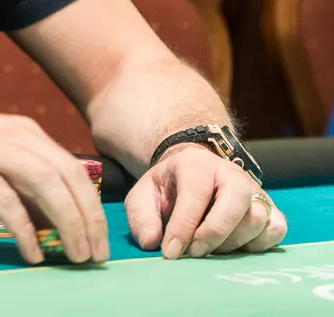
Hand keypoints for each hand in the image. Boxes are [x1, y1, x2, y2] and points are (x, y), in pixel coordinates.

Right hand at [0, 98, 107, 264]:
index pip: (73, 169)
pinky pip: (6, 201)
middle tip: (95, 256)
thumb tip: (53, 224)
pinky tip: (32, 252)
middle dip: (89, 219)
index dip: (93, 207)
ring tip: (74, 255)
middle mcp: (13, 136)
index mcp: (23, 132)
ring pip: (46, 184)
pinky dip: (25, 229)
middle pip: (68, 177)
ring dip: (68, 223)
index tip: (100, 240)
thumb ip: (21, 185)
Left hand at [126, 144, 287, 257]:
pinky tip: (236, 248)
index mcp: (196, 164)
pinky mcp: (269, 207)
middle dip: (214, 233)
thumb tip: (151, 243)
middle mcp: (230, 173)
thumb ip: (142, 217)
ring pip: (257, 218)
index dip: (184, 226)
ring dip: (233, 243)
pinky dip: (259, 244)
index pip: (196, 194)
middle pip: (236, 201)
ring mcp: (254, 189)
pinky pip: (276, 228)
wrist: (193, 173)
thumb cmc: (169, 188)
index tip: (171, 252)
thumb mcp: (144, 196)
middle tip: (195, 253)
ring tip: (210, 248)